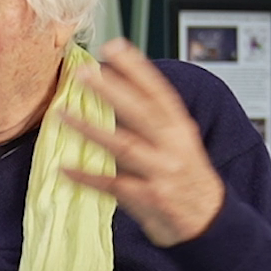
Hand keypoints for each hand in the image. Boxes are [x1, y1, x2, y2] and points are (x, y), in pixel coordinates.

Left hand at [61, 38, 225, 247]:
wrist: (209, 222)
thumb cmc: (188, 179)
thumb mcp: (178, 143)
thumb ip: (149, 122)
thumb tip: (112, 93)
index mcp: (181, 128)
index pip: (159, 91)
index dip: (137, 68)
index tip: (114, 47)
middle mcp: (174, 146)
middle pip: (141, 113)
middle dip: (113, 91)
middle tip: (84, 73)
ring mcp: (162, 173)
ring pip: (124, 147)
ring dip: (90, 130)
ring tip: (62, 114)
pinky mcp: (149, 198)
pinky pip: (112, 185)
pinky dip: (87, 178)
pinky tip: (64, 168)